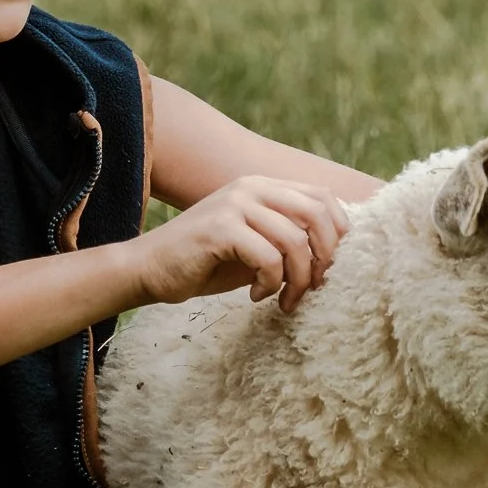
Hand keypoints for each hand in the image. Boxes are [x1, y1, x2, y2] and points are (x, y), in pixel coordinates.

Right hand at [126, 176, 350, 312]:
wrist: (149, 269)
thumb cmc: (205, 263)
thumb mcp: (254, 246)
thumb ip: (287, 240)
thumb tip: (335, 256)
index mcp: (262, 187)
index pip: (323, 197)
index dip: (338, 234)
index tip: (329, 269)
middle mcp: (251, 188)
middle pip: (316, 214)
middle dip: (325, 258)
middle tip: (315, 288)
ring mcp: (234, 205)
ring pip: (295, 241)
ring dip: (298, 280)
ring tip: (284, 300)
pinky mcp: (220, 228)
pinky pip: (268, 258)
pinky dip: (270, 284)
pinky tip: (255, 296)